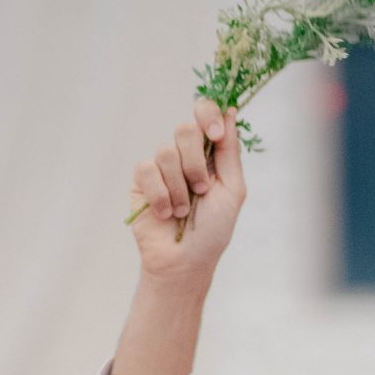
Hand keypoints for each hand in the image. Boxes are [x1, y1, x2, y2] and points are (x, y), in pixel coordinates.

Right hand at [128, 99, 245, 284]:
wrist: (184, 262)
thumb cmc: (212, 231)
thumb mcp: (232, 191)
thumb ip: (230, 152)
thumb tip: (231, 112)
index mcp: (209, 154)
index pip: (205, 114)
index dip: (208, 115)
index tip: (216, 134)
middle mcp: (185, 156)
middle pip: (185, 130)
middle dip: (195, 163)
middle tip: (201, 190)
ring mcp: (162, 167)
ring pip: (166, 153)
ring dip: (179, 188)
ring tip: (182, 211)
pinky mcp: (142, 181)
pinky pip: (148, 170)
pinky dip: (160, 195)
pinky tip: (165, 213)